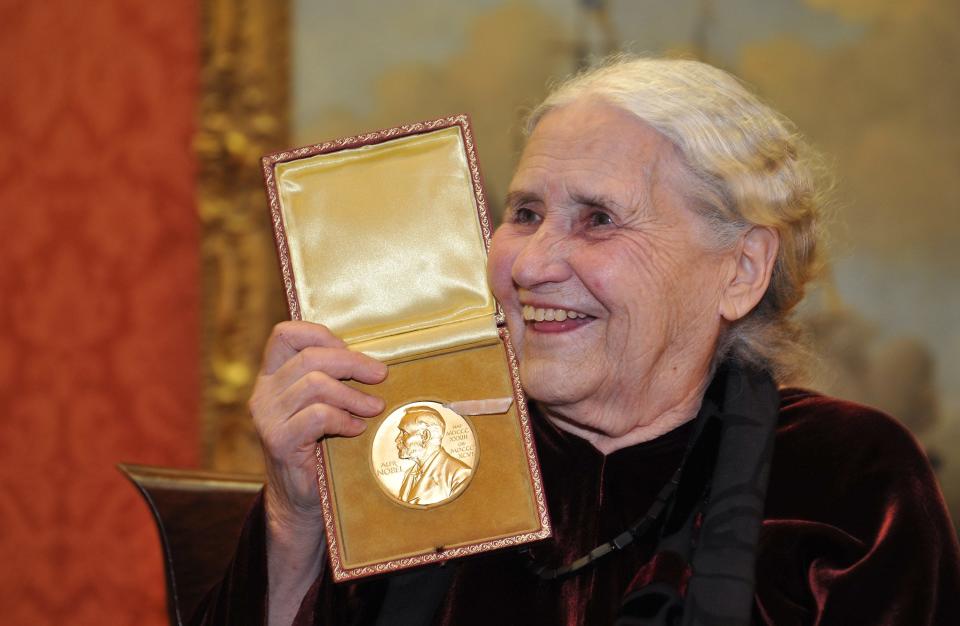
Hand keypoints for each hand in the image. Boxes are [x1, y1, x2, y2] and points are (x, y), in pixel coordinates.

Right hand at [250, 320, 386, 531]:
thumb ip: (333, 379)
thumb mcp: (323, 405)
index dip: (320, 334)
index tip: (349, 348)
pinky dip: (344, 418)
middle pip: (309, 357)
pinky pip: (318, 416)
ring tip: (375, 407)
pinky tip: (357, 428)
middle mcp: (264, 393)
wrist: (300, 499)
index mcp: (272, 376)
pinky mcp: (279, 441)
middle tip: (380, 374)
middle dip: (352, 362)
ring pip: (315, 384)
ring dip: (353, 395)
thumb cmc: (320, 447)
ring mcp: (268, 417)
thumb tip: (374, 360)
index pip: (285, 334)